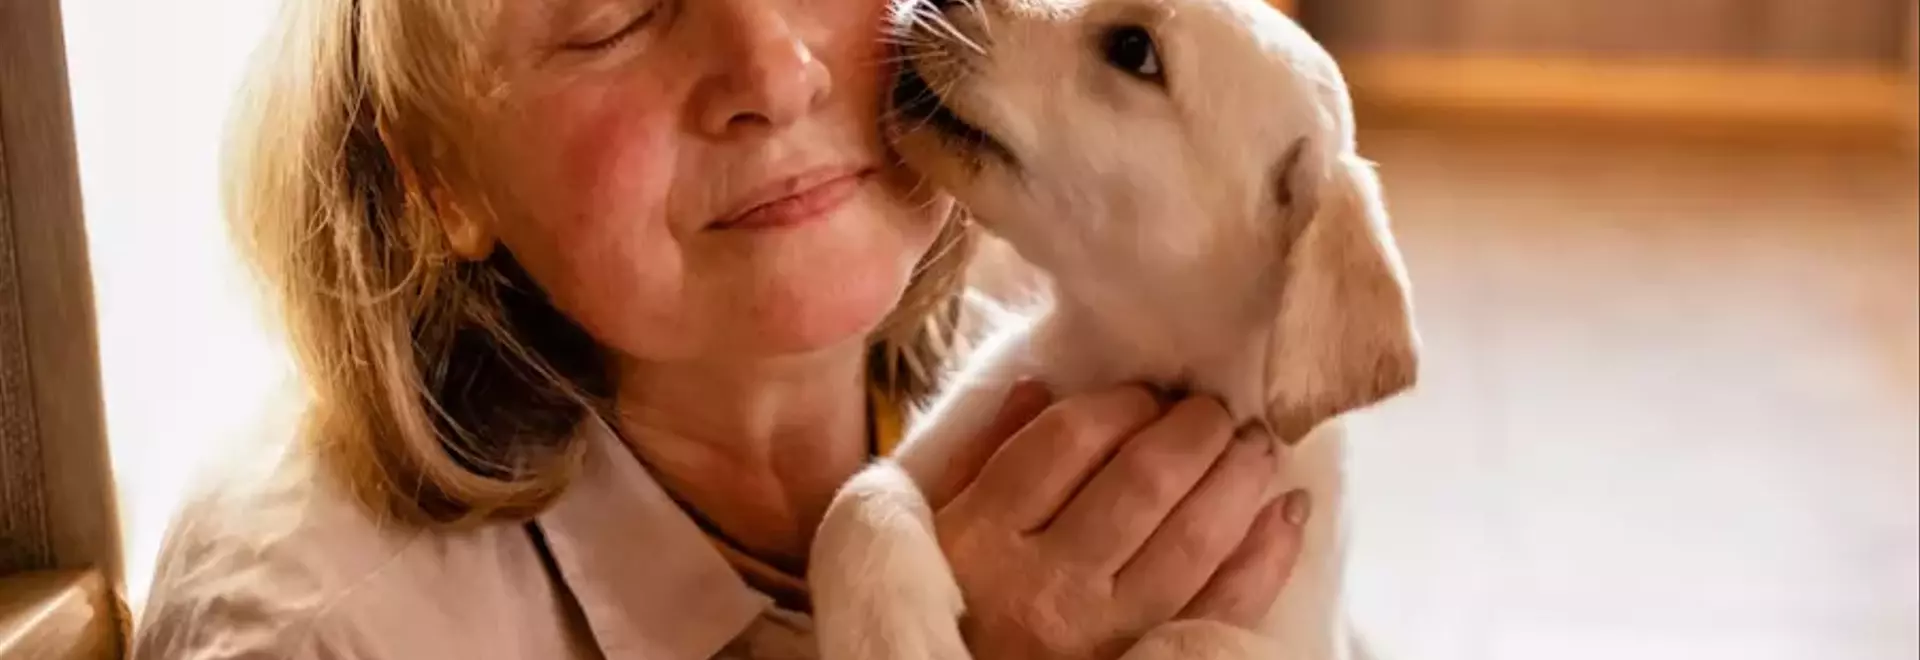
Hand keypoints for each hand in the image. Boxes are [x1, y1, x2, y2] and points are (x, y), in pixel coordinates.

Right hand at [931, 381, 1309, 659]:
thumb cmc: (953, 612)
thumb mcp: (936, 533)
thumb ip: (981, 459)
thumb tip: (1042, 387)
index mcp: (983, 536)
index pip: (1069, 439)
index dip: (1123, 403)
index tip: (1146, 395)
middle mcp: (1046, 584)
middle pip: (1143, 480)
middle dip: (1195, 429)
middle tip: (1215, 411)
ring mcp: (1105, 633)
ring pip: (1195, 536)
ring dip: (1240, 476)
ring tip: (1254, 447)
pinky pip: (1227, 604)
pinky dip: (1268, 552)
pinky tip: (1285, 511)